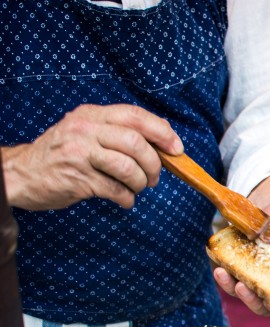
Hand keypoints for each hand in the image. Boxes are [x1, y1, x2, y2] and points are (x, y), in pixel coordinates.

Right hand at [2, 103, 182, 209]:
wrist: (22, 173)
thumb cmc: (63, 154)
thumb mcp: (87, 131)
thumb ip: (118, 130)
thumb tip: (163, 134)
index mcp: (92, 114)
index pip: (135, 116)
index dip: (162, 132)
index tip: (177, 149)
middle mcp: (85, 129)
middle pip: (136, 142)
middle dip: (154, 164)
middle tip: (154, 178)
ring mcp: (79, 153)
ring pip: (128, 167)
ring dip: (140, 182)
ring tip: (137, 188)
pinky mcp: (77, 178)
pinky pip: (115, 189)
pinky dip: (127, 198)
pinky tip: (124, 200)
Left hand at [214, 170, 269, 321]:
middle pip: (268, 308)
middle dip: (254, 303)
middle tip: (244, 288)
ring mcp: (258, 281)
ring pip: (246, 298)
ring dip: (234, 291)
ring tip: (226, 275)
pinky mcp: (240, 271)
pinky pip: (230, 282)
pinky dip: (224, 278)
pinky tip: (220, 266)